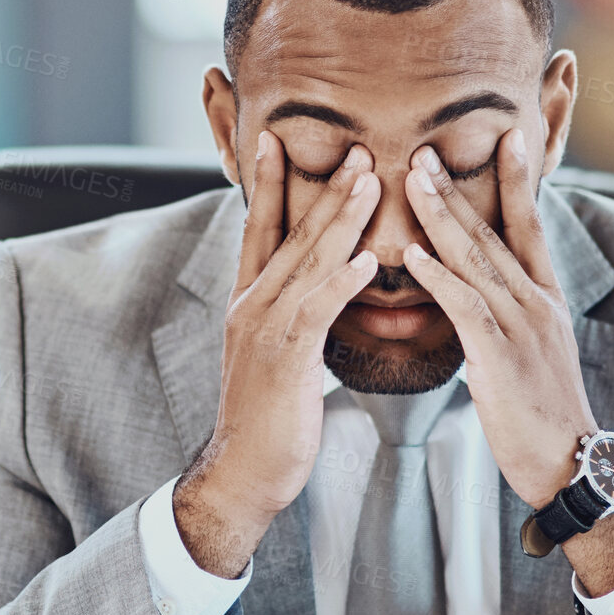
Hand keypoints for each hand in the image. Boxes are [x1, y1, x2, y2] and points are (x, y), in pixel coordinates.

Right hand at [173, 131, 380, 576]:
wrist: (244, 473)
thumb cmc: (270, 420)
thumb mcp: (277, 356)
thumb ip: (293, 317)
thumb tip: (318, 291)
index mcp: (249, 302)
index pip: (259, 230)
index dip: (268, 185)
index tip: (278, 141)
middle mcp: (251, 306)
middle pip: (289, 235)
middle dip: (323, 189)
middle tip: (354, 148)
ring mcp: (264, 331)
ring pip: (305, 263)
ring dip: (339, 220)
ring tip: (368, 181)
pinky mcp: (284, 360)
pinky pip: (314, 311)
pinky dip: (337, 283)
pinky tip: (362, 260)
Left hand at [400, 128, 597, 510]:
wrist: (569, 462)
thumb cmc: (541, 413)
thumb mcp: (532, 352)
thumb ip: (508, 315)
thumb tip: (479, 292)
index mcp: (546, 298)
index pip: (530, 225)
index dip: (518, 180)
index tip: (508, 136)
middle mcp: (537, 302)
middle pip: (495, 231)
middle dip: (458, 187)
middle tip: (425, 147)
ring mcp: (522, 327)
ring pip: (477, 259)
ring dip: (441, 215)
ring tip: (411, 178)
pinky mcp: (501, 357)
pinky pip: (466, 307)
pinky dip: (440, 277)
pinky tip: (414, 255)